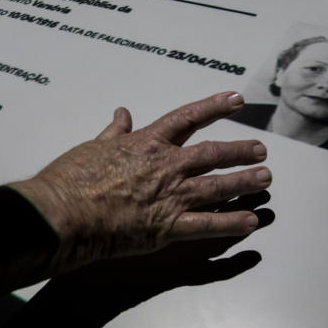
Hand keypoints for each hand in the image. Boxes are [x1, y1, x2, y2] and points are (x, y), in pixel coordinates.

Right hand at [9, 92, 270, 271]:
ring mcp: (170, 196)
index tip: (238, 100)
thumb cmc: (72, 177)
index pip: (189, 117)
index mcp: (148, 142)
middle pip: (213, 153)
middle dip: (241, 151)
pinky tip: (250, 221)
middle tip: (262, 151)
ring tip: (265, 179)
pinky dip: (231, 223)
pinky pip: (207, 224)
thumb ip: (115, 131)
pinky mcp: (167, 226)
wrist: (62, 212)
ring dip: (244, 182)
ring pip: (217, 186)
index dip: (215, 107)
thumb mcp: (94, 145)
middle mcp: (166, 165)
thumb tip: (122, 113)